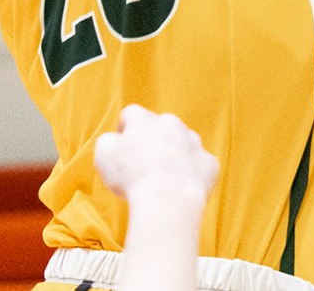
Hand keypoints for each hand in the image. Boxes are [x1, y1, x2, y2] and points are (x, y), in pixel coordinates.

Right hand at [93, 105, 218, 208]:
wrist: (168, 198)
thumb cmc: (132, 177)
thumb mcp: (104, 156)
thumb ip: (107, 141)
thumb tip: (115, 140)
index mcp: (145, 120)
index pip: (131, 114)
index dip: (124, 129)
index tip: (121, 146)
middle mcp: (173, 125)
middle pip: (160, 127)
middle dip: (152, 141)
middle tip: (142, 165)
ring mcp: (194, 143)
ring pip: (183, 143)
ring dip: (174, 155)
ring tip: (163, 179)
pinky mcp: (209, 163)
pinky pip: (199, 165)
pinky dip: (191, 174)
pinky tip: (181, 188)